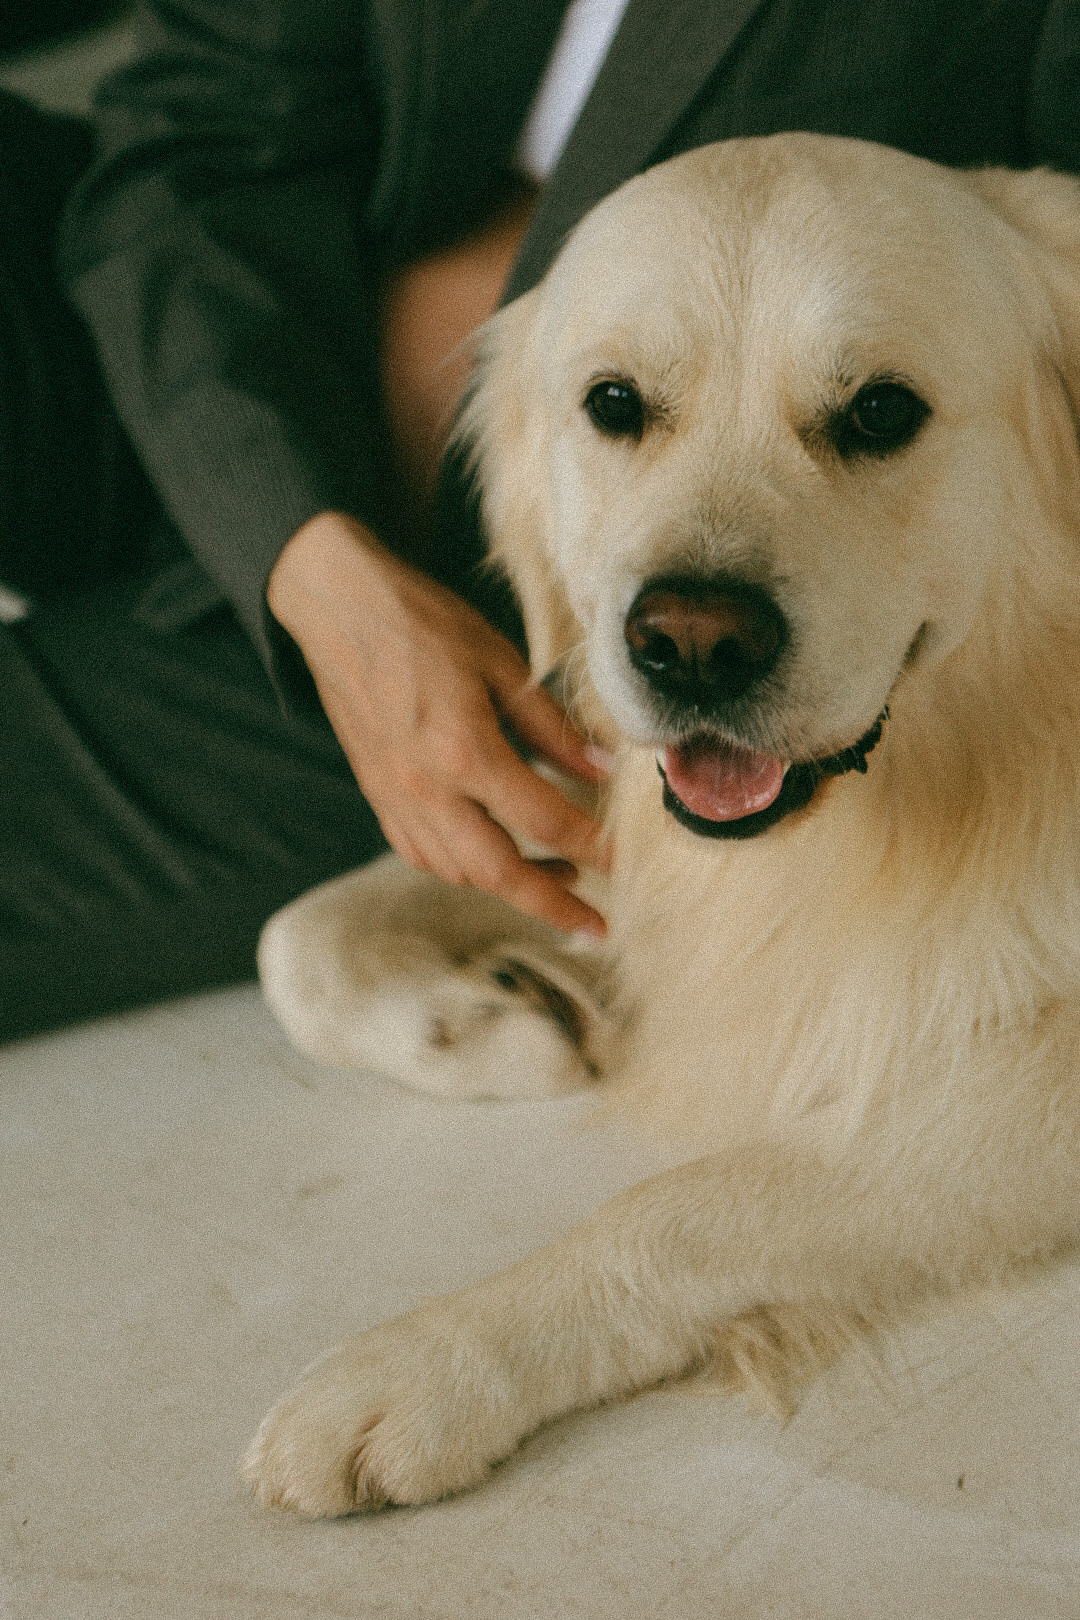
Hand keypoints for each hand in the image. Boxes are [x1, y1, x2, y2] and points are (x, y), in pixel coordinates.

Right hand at [267, 511, 610, 935]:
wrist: (340, 609)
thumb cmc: (423, 623)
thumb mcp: (502, 663)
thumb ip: (551, 726)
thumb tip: (601, 769)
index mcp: (464, 750)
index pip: (544, 819)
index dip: (591, 844)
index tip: (622, 858)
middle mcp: (427, 788)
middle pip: (499, 872)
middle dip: (552, 904)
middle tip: (594, 925)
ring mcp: (396, 799)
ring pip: (459, 872)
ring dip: (510, 887)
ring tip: (557, 880)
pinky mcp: (378, 797)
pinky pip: (424, 854)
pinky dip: (464, 868)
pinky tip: (493, 856)